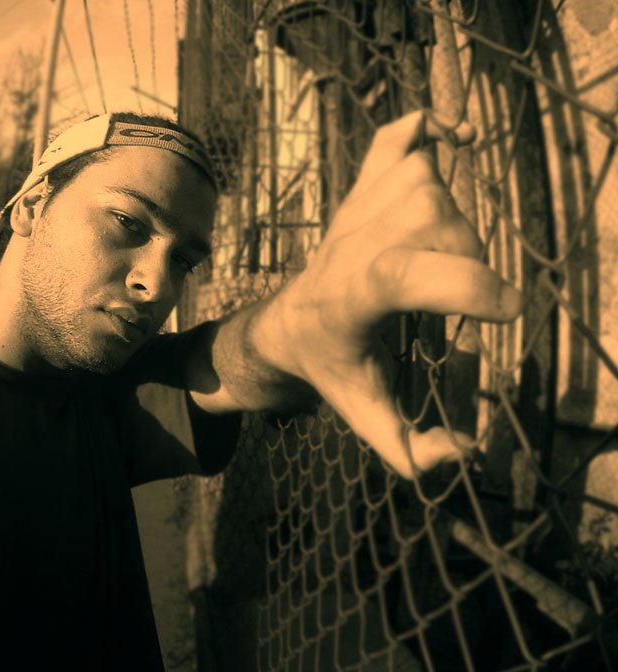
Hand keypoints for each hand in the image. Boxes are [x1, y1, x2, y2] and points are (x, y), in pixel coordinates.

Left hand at [267, 110, 521, 478]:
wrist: (288, 322)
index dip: (464, 283)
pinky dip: (421, 131)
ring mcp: (353, 210)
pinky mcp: (360, 189)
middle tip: (459, 293)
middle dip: (467, 257)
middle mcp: (349, 244)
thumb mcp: (364, 413)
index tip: (508, 311)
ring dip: (453, 215)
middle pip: (432, 220)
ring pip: (425, 181)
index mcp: (349, 298)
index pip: (402, 271)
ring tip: (443, 253)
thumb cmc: (331, 365)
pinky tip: (445, 137)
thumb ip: (409, 449)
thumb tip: (465, 454)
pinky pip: (391, 143)